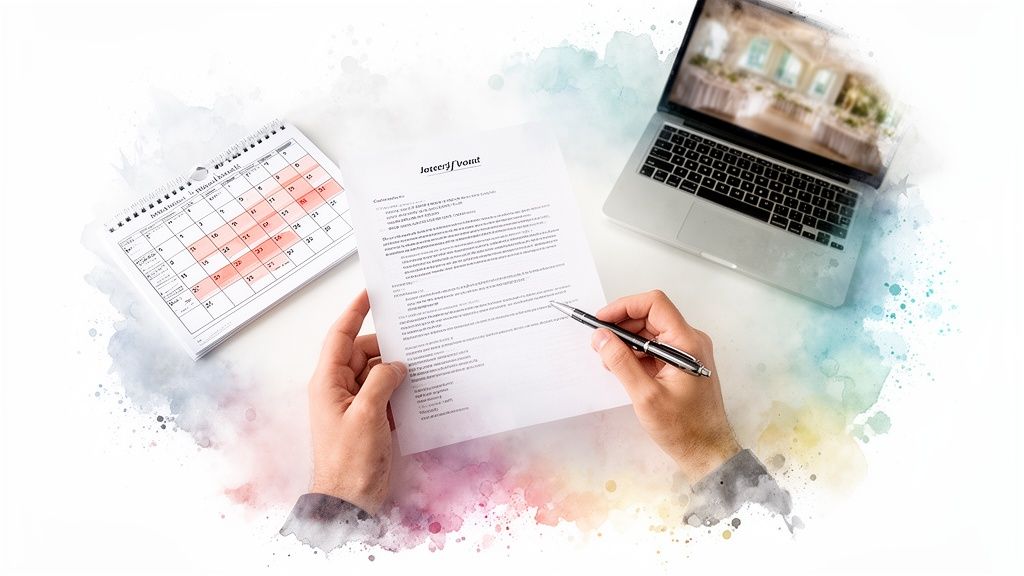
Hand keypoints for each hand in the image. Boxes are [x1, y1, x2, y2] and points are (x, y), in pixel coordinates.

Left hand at [307, 290, 406, 513]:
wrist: (350, 501)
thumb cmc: (350, 460)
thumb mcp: (367, 414)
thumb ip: (382, 381)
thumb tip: (397, 365)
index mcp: (328, 382)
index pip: (340, 336)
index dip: (354, 311)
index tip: (371, 292)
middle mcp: (340, 389)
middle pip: (364, 353)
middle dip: (388, 346)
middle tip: (415, 336)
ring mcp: (356, 405)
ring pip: (378, 374)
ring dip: (398, 369)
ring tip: (424, 361)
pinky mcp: (371, 420)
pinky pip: (387, 394)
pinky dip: (402, 390)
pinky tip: (422, 388)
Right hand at [591, 290, 739, 480]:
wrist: (707, 451)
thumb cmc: (682, 427)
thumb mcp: (645, 395)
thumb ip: (621, 362)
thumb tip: (600, 336)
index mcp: (686, 342)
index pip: (654, 304)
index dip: (624, 306)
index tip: (600, 321)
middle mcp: (690, 341)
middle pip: (651, 316)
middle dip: (622, 325)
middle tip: (598, 343)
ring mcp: (687, 352)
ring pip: (651, 332)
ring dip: (627, 340)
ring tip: (608, 360)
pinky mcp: (682, 364)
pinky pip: (656, 347)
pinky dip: (637, 353)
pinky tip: (622, 369)